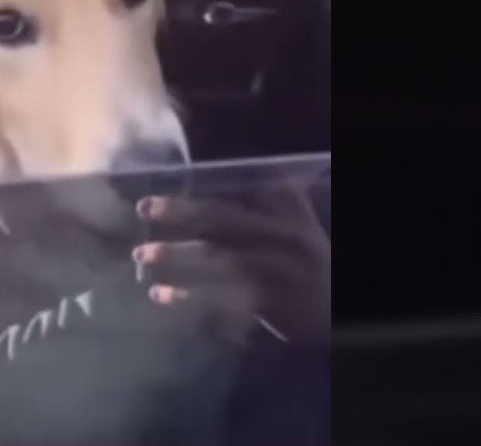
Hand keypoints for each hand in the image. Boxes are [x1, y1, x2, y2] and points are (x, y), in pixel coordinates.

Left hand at [131, 185, 329, 346]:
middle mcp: (280, 241)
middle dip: (181, 220)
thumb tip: (240, 172)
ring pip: (222, 264)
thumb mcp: (299, 226)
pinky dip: (192, 300)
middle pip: (224, 226)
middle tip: (142, 218)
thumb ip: (274, 201)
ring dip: (180, 262)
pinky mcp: (272, 306)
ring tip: (144, 259)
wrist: (339, 308)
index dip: (190, 201)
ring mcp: (276, 274)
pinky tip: (162, 296)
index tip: (150, 200)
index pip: (231, 203)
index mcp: (283, 217)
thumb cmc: (310, 263)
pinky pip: (226, 302)